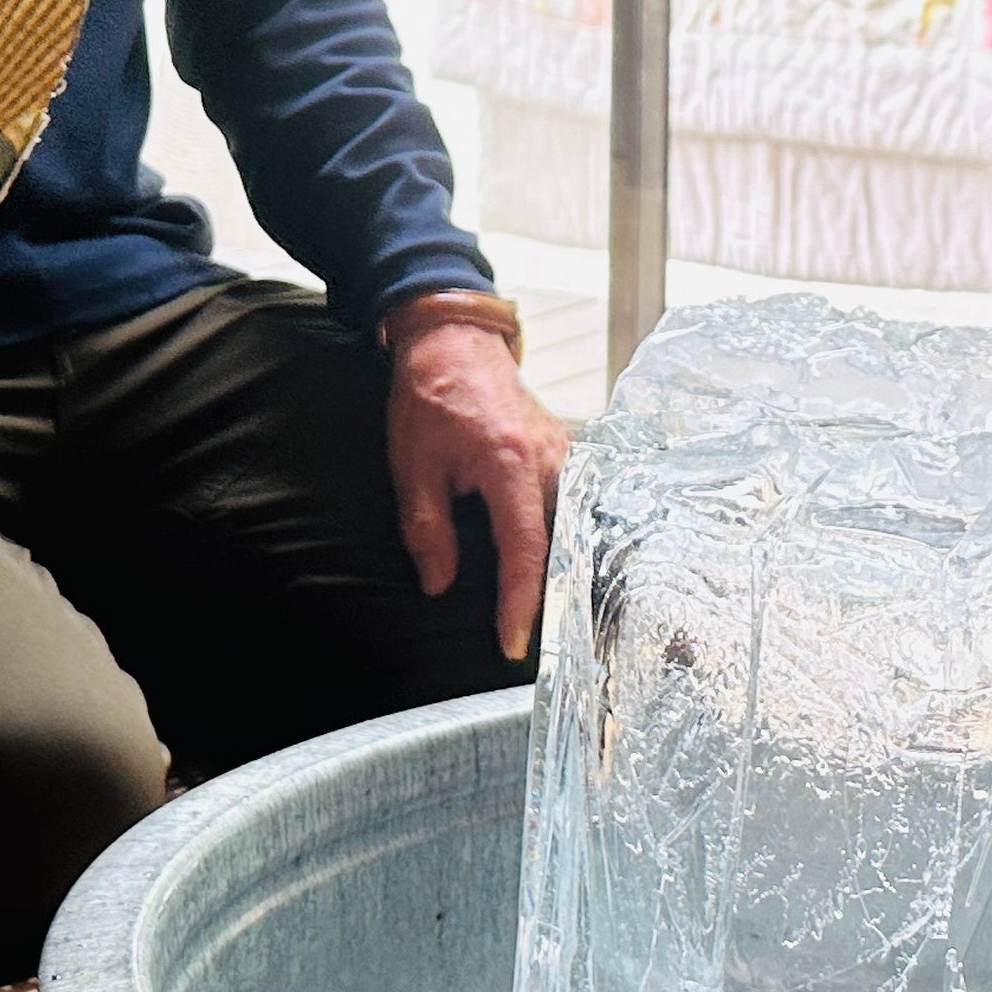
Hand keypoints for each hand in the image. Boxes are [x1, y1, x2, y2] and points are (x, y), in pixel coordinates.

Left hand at [387, 325, 567, 662]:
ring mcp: (567, 453)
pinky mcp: (569, 453)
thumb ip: (428, 530)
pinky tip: (565, 571)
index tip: (512, 643)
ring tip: (562, 621)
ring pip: (578, 527)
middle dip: (559, 597)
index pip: (525, 547)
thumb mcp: (413, 466)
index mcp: (510, 462)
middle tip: (549, 650)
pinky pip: (577, 506)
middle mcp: (550, 458)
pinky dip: (570, 540)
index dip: (520, 602)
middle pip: (564, 543)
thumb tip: (440, 584)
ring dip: (569, 571)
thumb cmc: (429, 396)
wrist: (455, 341)